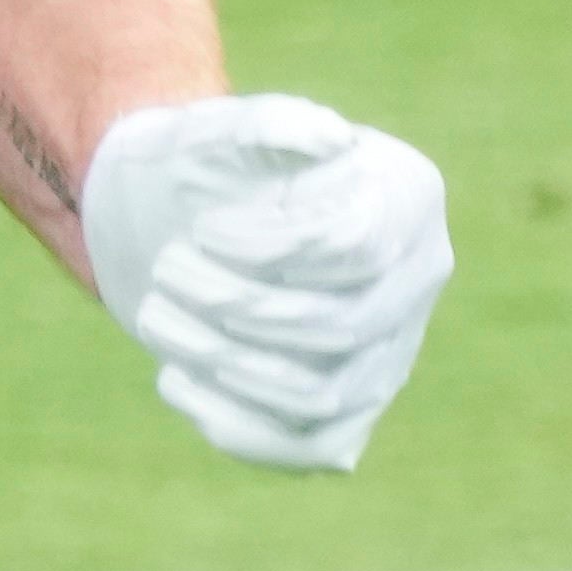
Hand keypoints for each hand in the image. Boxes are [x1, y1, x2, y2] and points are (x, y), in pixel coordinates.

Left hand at [78, 92, 453, 472]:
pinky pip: (312, 448)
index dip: (274, 250)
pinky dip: (240, 428)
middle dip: (238, 306)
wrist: (170, 217)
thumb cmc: (202, 163)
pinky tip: (172, 381)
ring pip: (323, 393)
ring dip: (226, 364)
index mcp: (409, 196)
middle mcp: (417, 278)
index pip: (359, 248)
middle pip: (342, 325)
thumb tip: (327, 138)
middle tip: (164, 270)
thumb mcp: (220, 128)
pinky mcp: (345, 410)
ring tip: (154, 316)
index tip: (203, 231)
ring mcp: (389, 351)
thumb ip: (272, 123)